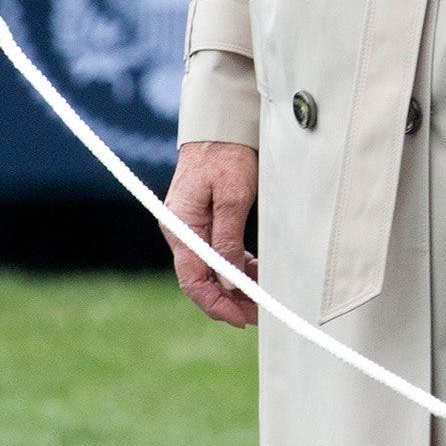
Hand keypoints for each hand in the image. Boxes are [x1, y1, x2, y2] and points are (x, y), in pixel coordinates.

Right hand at [164, 138, 258, 327]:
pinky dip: (237, 267)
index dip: (216, 304)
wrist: (221, 127)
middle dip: (229, 301)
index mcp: (181, 228)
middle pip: (201, 280)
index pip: (193, 280)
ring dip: (235, 286)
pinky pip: (218, 254)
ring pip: (211, 270)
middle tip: (259, 314)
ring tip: (263, 297)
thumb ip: (228, 240)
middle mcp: (182, 232)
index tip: (241, 319)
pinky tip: (256, 273)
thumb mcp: (232, 197)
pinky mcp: (204, 223)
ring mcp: (191, 228)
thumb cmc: (227, 156)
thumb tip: (230, 282)